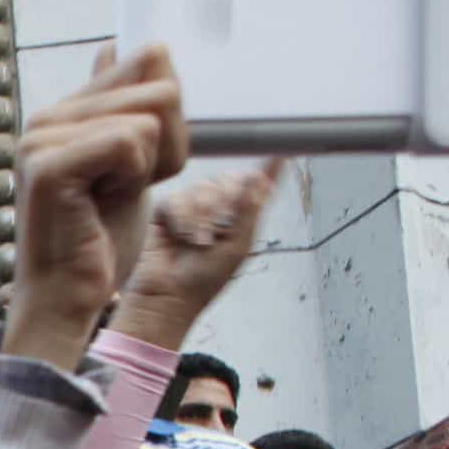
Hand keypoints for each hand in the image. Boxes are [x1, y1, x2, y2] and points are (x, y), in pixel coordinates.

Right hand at [5, 44, 187, 369]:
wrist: (67, 297)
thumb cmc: (96, 240)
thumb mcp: (127, 162)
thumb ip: (122, 106)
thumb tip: (116, 48)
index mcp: (64, 111)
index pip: (150, 61)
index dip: (169, 118)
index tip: (136, 167)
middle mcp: (46, 116)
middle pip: (159, 86)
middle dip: (166, 145)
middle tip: (124, 189)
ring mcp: (42, 138)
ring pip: (149, 116)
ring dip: (149, 166)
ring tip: (110, 197)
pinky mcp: (48, 164)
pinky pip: (130, 140)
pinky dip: (134, 178)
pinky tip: (101, 204)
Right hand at [110, 157, 286, 354]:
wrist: (168, 295)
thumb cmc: (204, 280)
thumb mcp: (238, 244)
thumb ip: (249, 208)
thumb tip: (259, 175)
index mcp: (241, 216)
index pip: (257, 185)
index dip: (269, 169)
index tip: (282, 153)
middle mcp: (218, 208)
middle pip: (227, 180)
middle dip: (223, 203)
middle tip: (216, 231)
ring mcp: (192, 208)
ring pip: (201, 188)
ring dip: (200, 216)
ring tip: (197, 243)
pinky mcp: (167, 212)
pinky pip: (177, 198)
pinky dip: (180, 218)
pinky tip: (179, 237)